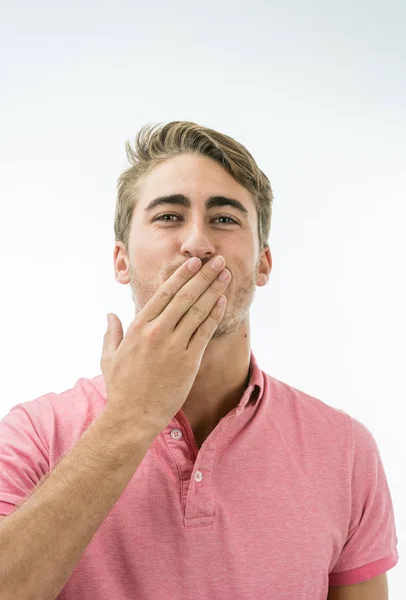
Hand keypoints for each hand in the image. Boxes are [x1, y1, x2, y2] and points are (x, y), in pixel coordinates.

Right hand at [100, 255, 230, 437]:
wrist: (133, 416)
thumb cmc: (121, 387)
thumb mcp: (109, 356)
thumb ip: (111, 332)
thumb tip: (109, 314)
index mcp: (138, 327)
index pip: (164, 293)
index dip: (181, 275)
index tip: (193, 262)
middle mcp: (157, 332)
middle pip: (185, 296)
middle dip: (203, 275)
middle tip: (217, 261)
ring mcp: (174, 345)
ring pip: (198, 310)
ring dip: (214, 290)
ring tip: (225, 275)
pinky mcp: (189, 361)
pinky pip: (205, 331)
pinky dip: (215, 314)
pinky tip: (223, 301)